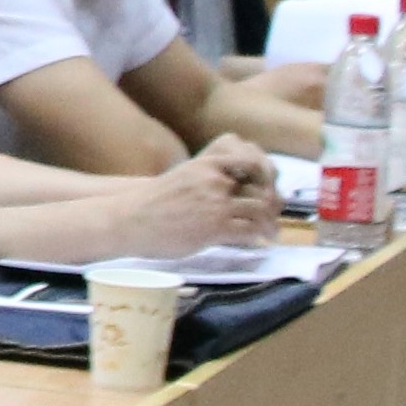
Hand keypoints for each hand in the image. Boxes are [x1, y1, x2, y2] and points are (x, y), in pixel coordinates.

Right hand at [143, 144, 270, 248]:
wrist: (131, 220)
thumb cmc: (154, 202)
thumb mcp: (184, 177)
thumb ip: (208, 179)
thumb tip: (231, 188)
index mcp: (207, 164)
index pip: (251, 162)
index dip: (265, 177)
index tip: (266, 191)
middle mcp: (215, 180)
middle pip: (259, 188)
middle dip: (270, 203)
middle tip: (274, 216)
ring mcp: (216, 204)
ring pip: (259, 210)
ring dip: (269, 223)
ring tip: (271, 232)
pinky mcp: (215, 227)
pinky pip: (249, 231)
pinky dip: (259, 237)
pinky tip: (260, 242)